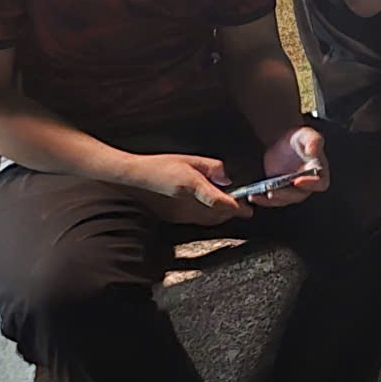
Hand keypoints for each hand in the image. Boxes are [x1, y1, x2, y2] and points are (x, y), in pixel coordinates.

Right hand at [128, 152, 248, 224]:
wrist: (133, 179)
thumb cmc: (159, 166)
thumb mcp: (189, 159)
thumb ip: (212, 167)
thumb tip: (227, 178)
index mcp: (190, 186)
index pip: (218, 202)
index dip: (235, 207)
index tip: (247, 207)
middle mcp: (185, 204)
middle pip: (216, 215)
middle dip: (233, 213)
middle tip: (245, 207)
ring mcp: (178, 215)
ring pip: (209, 221)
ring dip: (223, 217)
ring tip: (233, 209)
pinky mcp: (174, 219)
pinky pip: (198, 222)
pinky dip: (210, 218)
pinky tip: (213, 210)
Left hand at [249, 124, 329, 208]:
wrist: (284, 142)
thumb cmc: (299, 138)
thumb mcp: (307, 135)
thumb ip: (314, 141)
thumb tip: (314, 149)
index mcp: (318, 172)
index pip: (320, 184)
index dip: (311, 185)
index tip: (297, 181)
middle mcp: (307, 184)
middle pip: (299, 195)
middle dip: (285, 195)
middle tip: (272, 191)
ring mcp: (293, 189)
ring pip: (284, 200)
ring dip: (271, 200)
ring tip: (257, 195)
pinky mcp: (280, 190)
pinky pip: (273, 199)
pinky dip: (262, 200)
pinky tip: (253, 196)